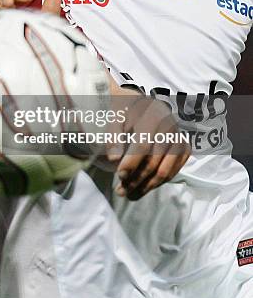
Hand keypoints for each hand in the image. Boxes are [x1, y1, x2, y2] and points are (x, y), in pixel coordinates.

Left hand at [105, 78, 190, 199]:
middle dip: (136, 180)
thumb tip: (113, 159)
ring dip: (146, 186)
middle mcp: (170, 128)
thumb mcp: (116, 116)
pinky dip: (158, 183)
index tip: (119, 176)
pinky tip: (143, 188)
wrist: (145, 104)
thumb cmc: (127, 110)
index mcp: (152, 116)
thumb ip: (113, 136)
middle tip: (121, 191)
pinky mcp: (184, 148)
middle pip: (154, 162)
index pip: (142, 145)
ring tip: (129, 194)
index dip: (131, 163)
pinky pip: (173, 171)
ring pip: (164, 171)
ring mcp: (179, 139)